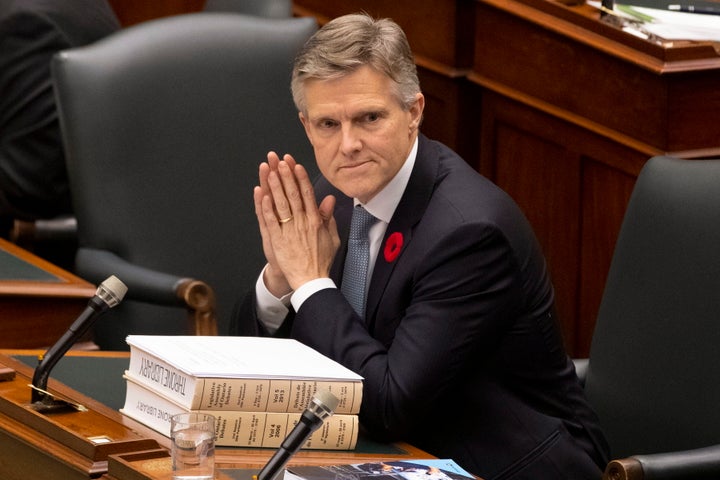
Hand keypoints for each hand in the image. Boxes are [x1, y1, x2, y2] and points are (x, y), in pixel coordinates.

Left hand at [254, 152, 338, 294]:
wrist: (311, 281)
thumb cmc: (321, 261)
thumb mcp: (332, 238)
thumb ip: (329, 217)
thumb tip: (329, 200)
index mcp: (315, 221)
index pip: (307, 194)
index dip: (300, 178)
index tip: (295, 164)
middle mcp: (302, 223)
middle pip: (292, 194)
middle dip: (286, 175)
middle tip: (279, 160)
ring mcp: (289, 231)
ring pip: (281, 203)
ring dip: (275, 185)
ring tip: (270, 170)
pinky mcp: (277, 240)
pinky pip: (270, 220)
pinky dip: (266, 207)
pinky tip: (262, 194)